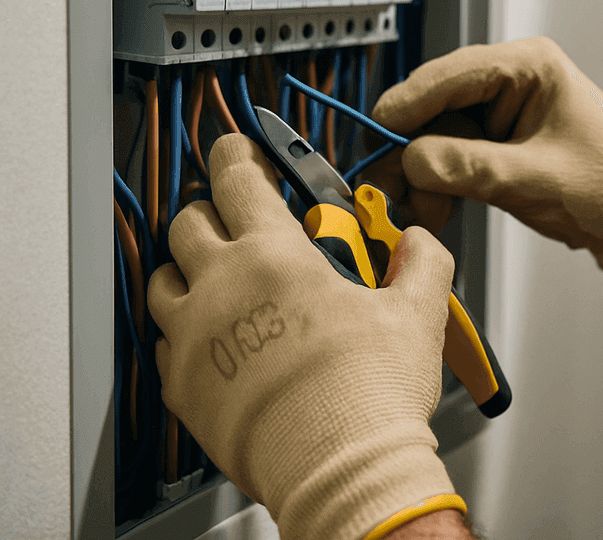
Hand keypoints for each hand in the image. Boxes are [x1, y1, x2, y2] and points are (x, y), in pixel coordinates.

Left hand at [148, 134, 461, 539]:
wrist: (341, 471)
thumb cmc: (371, 395)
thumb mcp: (418, 313)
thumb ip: (421, 260)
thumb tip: (419, 242)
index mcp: (275, 257)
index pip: (236, 177)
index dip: (235, 154)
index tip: (237, 150)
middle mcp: (222, 288)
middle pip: (188, 222)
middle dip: (212, 212)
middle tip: (242, 223)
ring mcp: (193, 339)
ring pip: (163, 281)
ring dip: (190, 270)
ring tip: (226, 283)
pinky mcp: (183, 387)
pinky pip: (163, 343)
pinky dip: (185, 332)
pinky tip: (221, 342)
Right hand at [371, 36, 602, 274]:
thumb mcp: (540, 177)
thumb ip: (475, 168)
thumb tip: (413, 161)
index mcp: (529, 66)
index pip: (451, 74)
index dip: (407, 105)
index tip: (374, 137)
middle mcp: (508, 81)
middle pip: (434, 104)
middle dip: (411, 149)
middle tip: (388, 187)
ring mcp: (498, 113)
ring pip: (434, 135)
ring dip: (421, 174)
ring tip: (420, 210)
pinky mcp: (492, 144)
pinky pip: (447, 158)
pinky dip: (436, 185)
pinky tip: (435, 210)